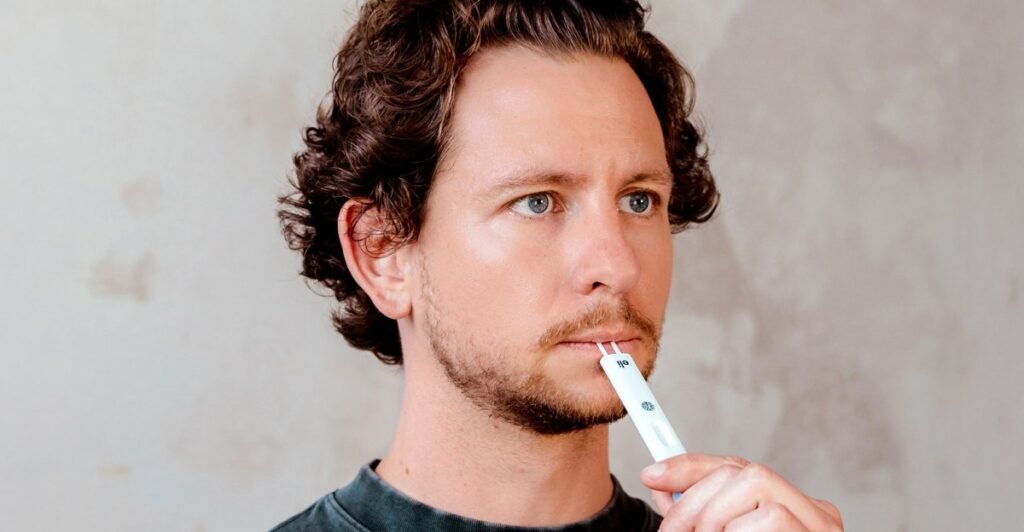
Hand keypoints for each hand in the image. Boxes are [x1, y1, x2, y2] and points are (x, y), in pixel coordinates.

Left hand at [640, 453, 842, 530]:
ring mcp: (818, 531)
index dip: (691, 468)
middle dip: (696, 500)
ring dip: (715, 518)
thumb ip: (699, 518)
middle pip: (747, 473)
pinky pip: (771, 518)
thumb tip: (661, 485)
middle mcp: (813, 516)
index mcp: (791, 511)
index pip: (738, 468)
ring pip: (756, 486)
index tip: (651, 475)